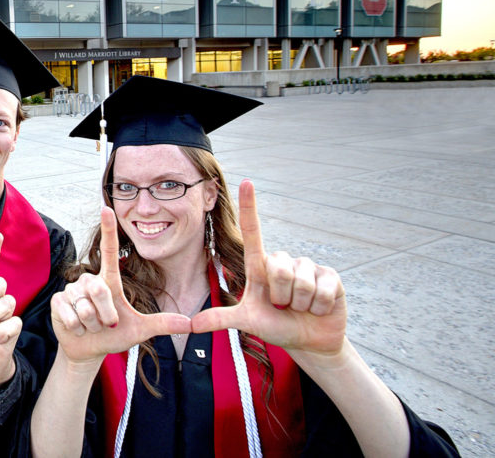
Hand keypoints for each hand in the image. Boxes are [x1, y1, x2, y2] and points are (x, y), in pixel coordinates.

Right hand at [51, 207, 191, 367]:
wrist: (88, 349)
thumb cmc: (114, 335)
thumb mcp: (140, 330)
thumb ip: (162, 324)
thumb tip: (190, 322)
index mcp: (109, 280)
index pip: (110, 251)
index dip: (109, 230)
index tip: (107, 207)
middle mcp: (90, 280)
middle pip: (100, 291)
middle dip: (106, 316)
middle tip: (106, 324)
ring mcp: (72, 290)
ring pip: (85, 308)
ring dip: (91, 325)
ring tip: (90, 326)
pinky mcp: (57, 302)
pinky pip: (70, 315)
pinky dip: (77, 327)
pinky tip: (76, 328)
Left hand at [191, 180, 346, 358]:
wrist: (309, 341)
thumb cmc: (276, 326)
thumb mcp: (247, 321)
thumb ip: (221, 319)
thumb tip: (191, 324)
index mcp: (261, 266)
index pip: (253, 232)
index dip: (250, 207)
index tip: (246, 182)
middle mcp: (284, 261)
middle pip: (278, 270)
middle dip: (281, 297)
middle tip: (284, 306)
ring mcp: (308, 267)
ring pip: (301, 282)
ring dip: (300, 304)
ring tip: (300, 307)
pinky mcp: (331, 277)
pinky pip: (322, 290)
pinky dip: (319, 306)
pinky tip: (318, 308)